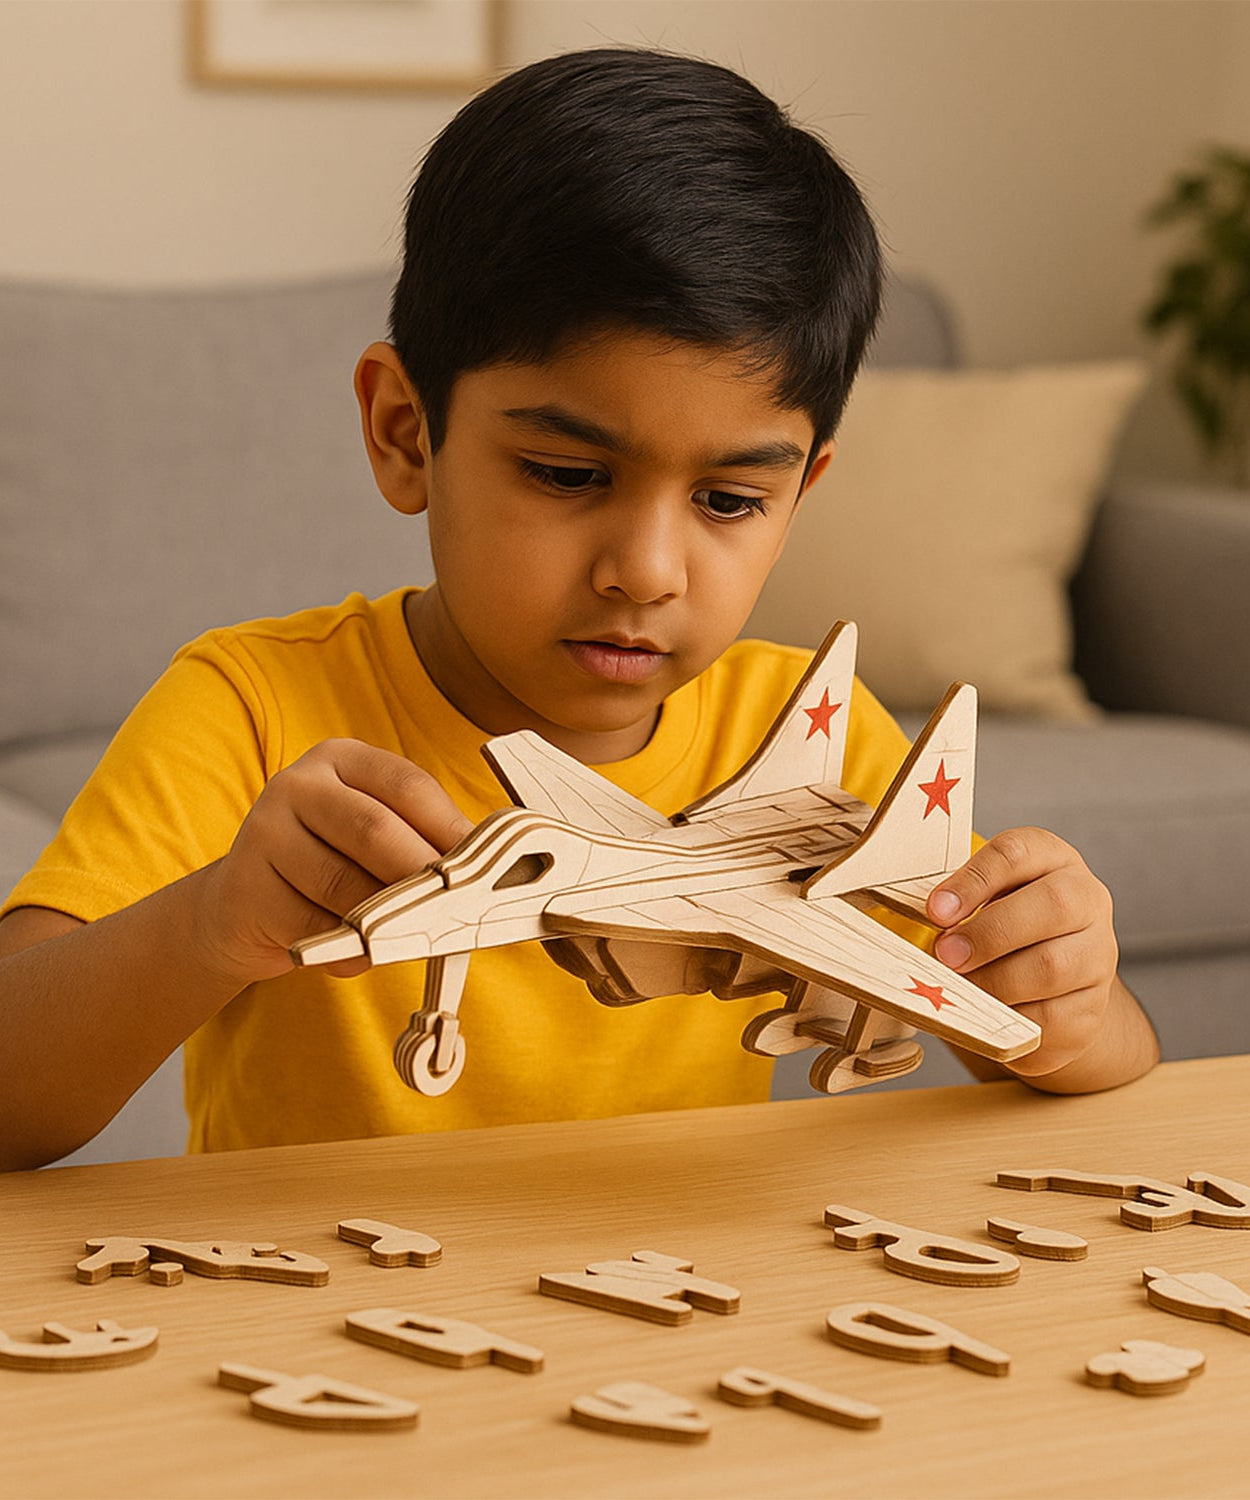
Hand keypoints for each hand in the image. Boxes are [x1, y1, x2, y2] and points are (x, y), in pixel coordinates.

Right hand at [197, 740, 473, 987]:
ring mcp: (265, 832)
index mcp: (340, 759)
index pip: (408, 785)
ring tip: (411, 936)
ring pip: (345, 884)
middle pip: (376, 830)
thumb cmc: (329, 866)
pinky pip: (316, 927)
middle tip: (459, 908)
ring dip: (387, 919)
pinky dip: (350, 949)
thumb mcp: (371, 834)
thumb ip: (418, 838)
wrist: (241, 906)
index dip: (451, 829)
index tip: (484, 866)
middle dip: (424, 875)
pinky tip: (359, 953)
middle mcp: (297, 784)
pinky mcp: (247, 887)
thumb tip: (484, 867)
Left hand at [926, 826, 1123, 1081]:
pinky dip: (1010, 1019)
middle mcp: (1087, 900)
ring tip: (958, 988)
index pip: (1017, 853)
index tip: (934, 910)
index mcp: (1051, 859)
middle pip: (1053, 905)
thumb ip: (953, 903)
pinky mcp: (1093, 1008)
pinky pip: (1052, 1018)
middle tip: (945, 954)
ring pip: (1053, 967)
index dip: (974, 879)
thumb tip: (910, 923)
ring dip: (994, 981)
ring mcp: (1097, 956)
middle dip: (990, 933)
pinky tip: (986, 1014)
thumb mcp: (979, 899)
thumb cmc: (1000, 927)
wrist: (1052, 983)